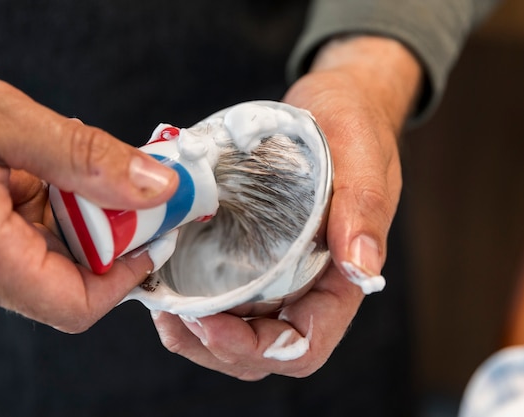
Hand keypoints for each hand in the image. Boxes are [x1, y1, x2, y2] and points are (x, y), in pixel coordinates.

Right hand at [0, 38, 177, 332]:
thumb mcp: (1, 116)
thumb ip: (85, 158)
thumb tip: (154, 188)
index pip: (74, 304)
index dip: (125, 273)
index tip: (148, 229)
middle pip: (61, 279)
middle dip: (99, 232)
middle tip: (109, 178)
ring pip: (37, 260)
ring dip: (66, 216)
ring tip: (56, 165)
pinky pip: (8, 245)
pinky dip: (35, 212)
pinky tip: (28, 172)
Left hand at [151, 36, 420, 378]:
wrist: (333, 104)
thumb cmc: (354, 123)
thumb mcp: (361, 154)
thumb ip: (363, 208)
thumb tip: (363, 269)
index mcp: (340, 277)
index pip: (304, 344)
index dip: (256, 349)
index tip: (208, 322)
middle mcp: (308, 284)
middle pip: (262, 349)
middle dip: (214, 345)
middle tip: (170, 315)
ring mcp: (277, 272)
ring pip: (237, 328)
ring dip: (195, 330)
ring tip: (160, 304)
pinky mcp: (252, 251)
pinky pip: (222, 291)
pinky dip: (191, 297)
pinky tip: (164, 276)